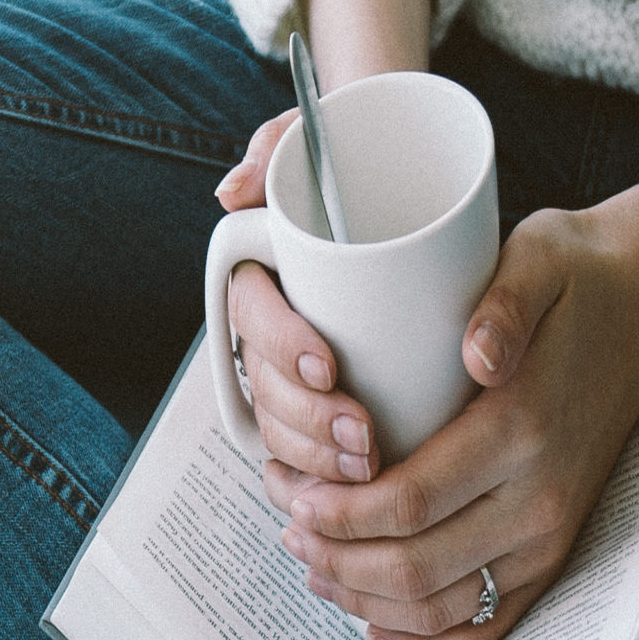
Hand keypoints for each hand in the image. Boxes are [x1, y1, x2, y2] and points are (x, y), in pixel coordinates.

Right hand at [217, 114, 381, 484]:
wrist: (403, 178)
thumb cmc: (358, 158)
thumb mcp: (320, 139)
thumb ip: (278, 145)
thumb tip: (235, 191)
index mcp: (256, 275)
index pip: (251, 316)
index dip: (283, 348)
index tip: (330, 364)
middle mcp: (264, 328)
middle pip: (263, 385)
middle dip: (308, 420)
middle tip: (364, 432)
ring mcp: (289, 372)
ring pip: (278, 426)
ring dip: (315, 457)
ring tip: (371, 461)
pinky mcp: (322, 404)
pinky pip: (299, 455)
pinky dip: (317, 480)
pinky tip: (346, 500)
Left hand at [236, 33, 638, 639]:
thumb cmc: (574, 286)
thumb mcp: (539, 259)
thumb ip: (504, 303)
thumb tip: (476, 354)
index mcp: (521, 433)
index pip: (409, 503)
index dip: (338, 513)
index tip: (292, 494)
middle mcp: (538, 502)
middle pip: (414, 569)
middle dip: (334, 557)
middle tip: (287, 526)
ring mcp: (548, 540)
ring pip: (440, 611)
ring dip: (363, 601)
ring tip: (311, 562)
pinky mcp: (551, 560)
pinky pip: (485, 632)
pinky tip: (372, 624)